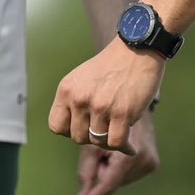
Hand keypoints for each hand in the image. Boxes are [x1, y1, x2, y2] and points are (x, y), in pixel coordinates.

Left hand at [49, 42, 163, 155]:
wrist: (137, 48)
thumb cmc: (113, 65)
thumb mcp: (83, 78)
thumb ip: (75, 101)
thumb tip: (76, 132)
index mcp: (67, 89)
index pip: (56, 126)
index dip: (70, 130)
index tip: (84, 126)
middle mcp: (80, 98)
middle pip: (78, 137)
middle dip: (92, 136)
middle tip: (105, 128)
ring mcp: (100, 106)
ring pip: (97, 141)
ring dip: (109, 140)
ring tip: (119, 133)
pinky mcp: (122, 112)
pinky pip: (116, 143)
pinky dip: (124, 147)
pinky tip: (129, 146)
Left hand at [74, 113, 159, 194]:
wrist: (133, 104)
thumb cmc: (107, 120)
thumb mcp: (93, 143)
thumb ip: (87, 171)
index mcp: (129, 155)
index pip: (108, 185)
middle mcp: (144, 160)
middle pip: (113, 182)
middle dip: (102, 173)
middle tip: (100, 154)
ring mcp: (151, 163)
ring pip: (121, 181)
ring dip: (110, 172)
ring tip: (111, 151)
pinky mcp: (154, 163)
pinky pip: (129, 175)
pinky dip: (119, 170)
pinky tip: (119, 154)